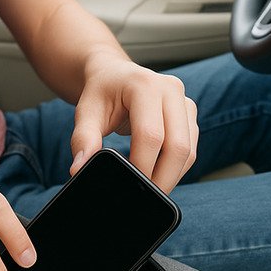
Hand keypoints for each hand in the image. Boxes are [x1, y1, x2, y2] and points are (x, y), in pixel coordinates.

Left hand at [69, 55, 197, 191]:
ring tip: (148, 187)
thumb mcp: (86, 112)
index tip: (128, 185)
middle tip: (143, 196)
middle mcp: (171, 90)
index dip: (141, 166)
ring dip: (171, 177)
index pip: (151, 136)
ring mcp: (185, 102)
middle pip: (178, 147)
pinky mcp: (190, 116)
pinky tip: (157, 174)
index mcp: (145, 86)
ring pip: (189, 152)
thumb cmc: (101, 93)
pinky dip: (176, 169)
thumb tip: (80, 170)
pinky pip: (191, 150)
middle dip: (162, 179)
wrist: (115, 75)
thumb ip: (83, 140)